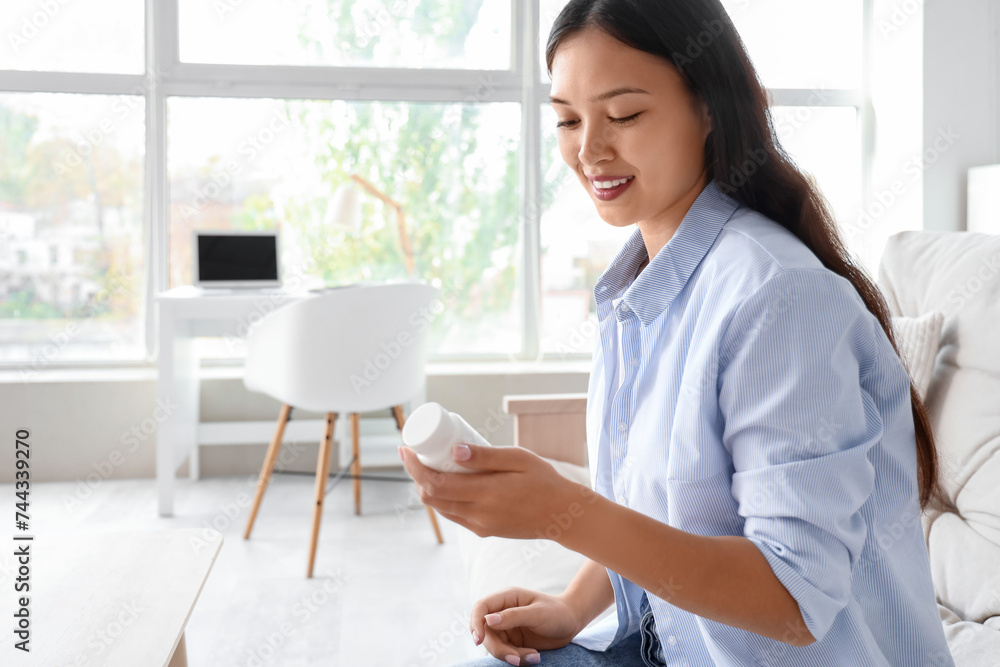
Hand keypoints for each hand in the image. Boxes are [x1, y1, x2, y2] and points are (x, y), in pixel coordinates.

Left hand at [398, 443, 584, 539]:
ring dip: (428, 487)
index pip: (435, 483)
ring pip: (440, 508)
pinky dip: (443, 498)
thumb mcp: (518, 459)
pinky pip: (454, 514)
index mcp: (486, 494)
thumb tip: (452, 450)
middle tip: (414, 453)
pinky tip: (445, 481)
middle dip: (416, 475)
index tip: (405, 449)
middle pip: (431, 497)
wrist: (562, 515)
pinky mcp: (483, 531)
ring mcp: (480, 526)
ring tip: (427, 464)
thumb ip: (485, 456)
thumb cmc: (544, 480)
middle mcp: (478, 515)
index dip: (414, 467)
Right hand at [470, 587, 583, 664]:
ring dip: (511, 656)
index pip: (481, 608)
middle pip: (486, 633)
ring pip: (495, 646)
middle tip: (516, 659)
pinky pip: (508, 654)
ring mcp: (507, 628)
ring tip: (534, 657)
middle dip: (498, 649)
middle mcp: (503, 613)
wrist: (571, 623)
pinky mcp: (513, 642)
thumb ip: (513, 616)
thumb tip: (488, 620)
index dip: (476, 623)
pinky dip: (519, 659)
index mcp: (507, 598)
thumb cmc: (557, 612)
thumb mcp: (537, 613)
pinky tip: (535, 658)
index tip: (479, 641)